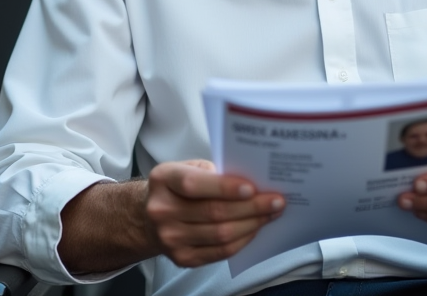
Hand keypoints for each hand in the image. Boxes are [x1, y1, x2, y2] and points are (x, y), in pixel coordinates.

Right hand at [145, 160, 284, 267]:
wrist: (150, 218)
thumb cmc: (177, 187)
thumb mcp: (188, 167)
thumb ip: (213, 172)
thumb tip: (252, 182)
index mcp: (163, 180)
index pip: (194, 184)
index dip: (225, 187)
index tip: (252, 188)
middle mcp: (162, 210)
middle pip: (213, 212)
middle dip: (251, 207)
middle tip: (276, 201)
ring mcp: (170, 238)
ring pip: (220, 234)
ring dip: (252, 224)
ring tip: (271, 214)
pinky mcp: (182, 258)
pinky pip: (220, 252)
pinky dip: (242, 240)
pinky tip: (255, 229)